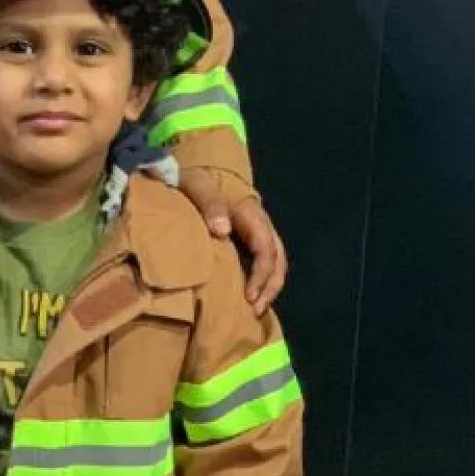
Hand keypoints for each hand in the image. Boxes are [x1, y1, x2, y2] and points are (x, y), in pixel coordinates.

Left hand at [177, 171, 288, 314]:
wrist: (198, 165)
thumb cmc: (197, 176)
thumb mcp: (198, 184)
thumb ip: (209, 204)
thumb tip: (223, 231)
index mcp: (250, 212)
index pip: (266, 248)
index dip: (261, 274)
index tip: (249, 296)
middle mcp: (259, 223)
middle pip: (277, 258)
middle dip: (270, 286)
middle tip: (255, 310)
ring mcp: (255, 229)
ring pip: (274, 260)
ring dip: (268, 285)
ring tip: (254, 309)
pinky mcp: (246, 235)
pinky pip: (261, 259)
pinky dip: (260, 278)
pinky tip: (248, 295)